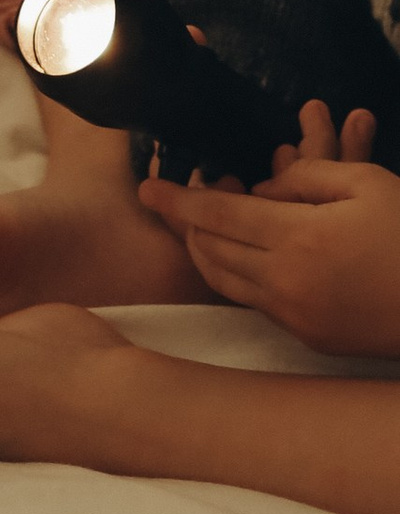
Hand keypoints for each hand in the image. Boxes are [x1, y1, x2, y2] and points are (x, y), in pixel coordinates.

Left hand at [138, 102, 399, 355]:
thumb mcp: (365, 183)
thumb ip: (305, 176)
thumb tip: (262, 187)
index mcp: (298, 238)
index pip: (217, 214)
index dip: (178, 199)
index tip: (147, 188)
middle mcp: (287, 282)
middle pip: (211, 250)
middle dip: (187, 225)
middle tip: (178, 200)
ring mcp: (296, 315)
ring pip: (225, 282)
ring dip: (205, 253)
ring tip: (202, 228)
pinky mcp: (309, 338)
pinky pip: (255, 303)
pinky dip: (237, 277)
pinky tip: (245, 257)